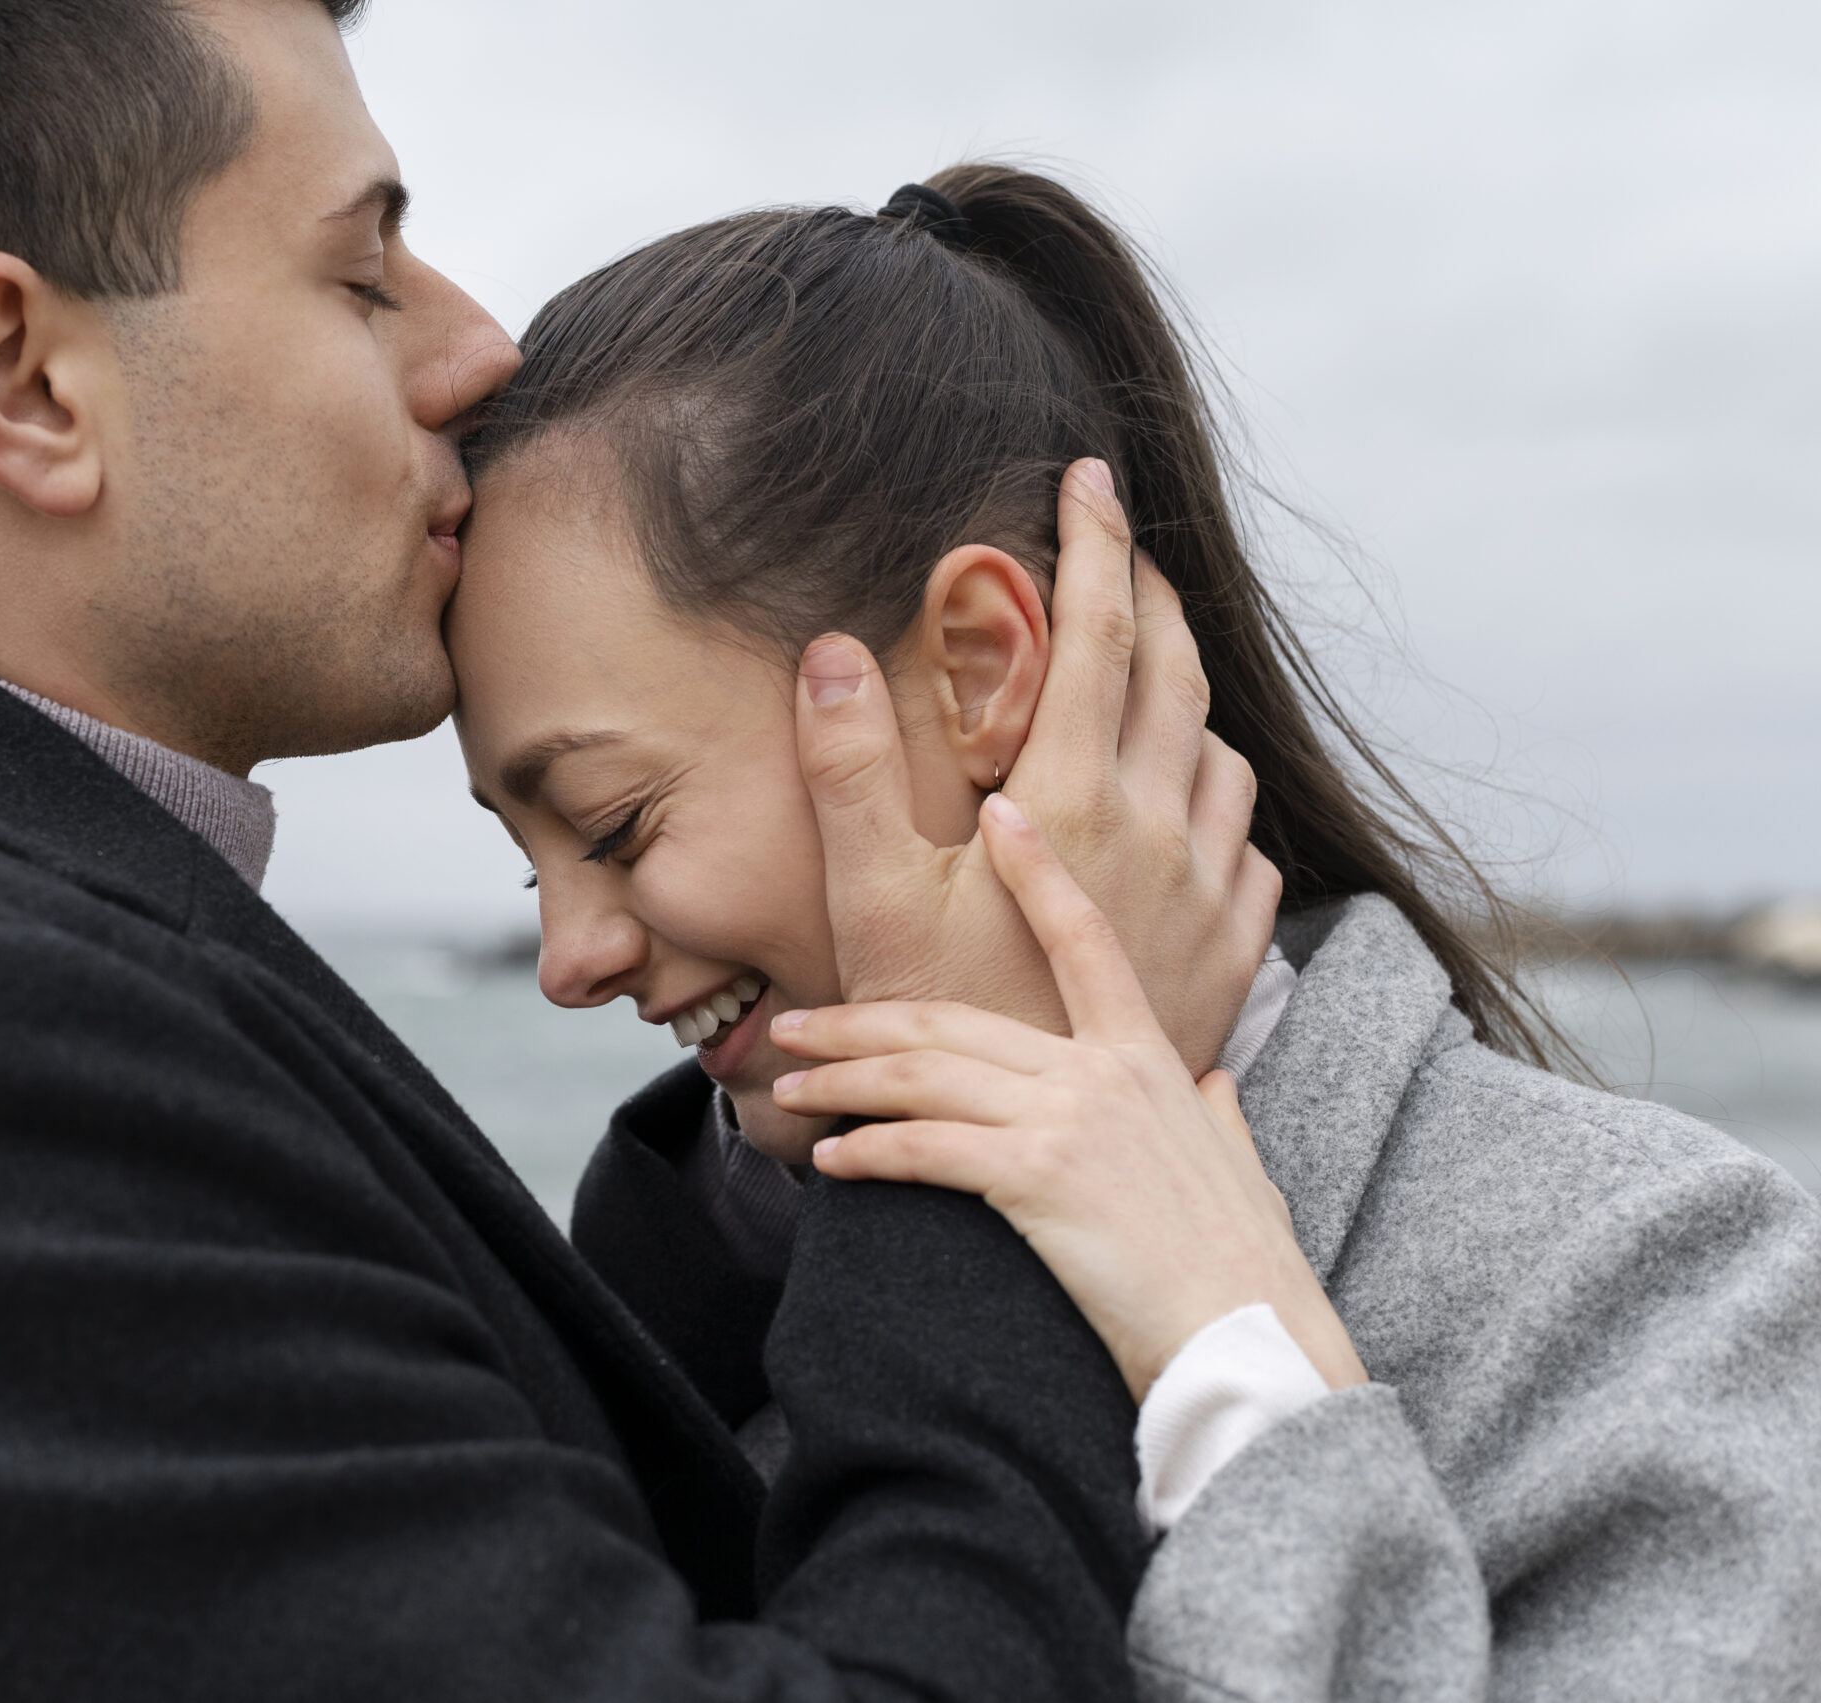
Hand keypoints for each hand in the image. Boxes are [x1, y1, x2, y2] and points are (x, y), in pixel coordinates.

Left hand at [770, 791, 1365, 1402]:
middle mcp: (1104, 1072)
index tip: (999, 814)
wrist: (1255, 1342)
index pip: (1084, 938)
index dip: (1039, 870)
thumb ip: (1215, 1112)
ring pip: (924, 1075)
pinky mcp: (1041, 1178)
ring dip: (843, 1082)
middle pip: (953, 1020)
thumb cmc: (1245, 1269)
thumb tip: (1213, 1082)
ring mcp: (1071, 1120)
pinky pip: (926, 1149)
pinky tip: (830, 1162)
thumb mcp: (1240, 1165)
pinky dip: (868, 1152)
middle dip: (861, 1018)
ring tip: (789, 1088)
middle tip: (797, 1020)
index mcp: (1148, 1057)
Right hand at [797, 459, 1278, 1072]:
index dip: (1094, 541)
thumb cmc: (934, 1029)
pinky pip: (1247, 844)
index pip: (1097, 631)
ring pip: (1219, 752)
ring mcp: (1208, 892)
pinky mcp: (1233, 951)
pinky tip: (1183, 809)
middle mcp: (1158, 830)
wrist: (1035, 1168)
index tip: (1090, 475)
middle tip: (1119, 548)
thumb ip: (847, 769)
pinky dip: (1216, 799)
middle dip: (1150, 592)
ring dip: (1185, 695)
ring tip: (1144, 674)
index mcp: (1071, 800)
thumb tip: (828, 649)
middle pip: (1176, 670)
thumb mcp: (870, 898)